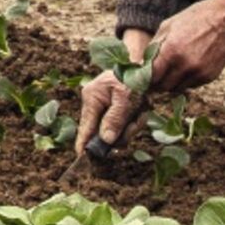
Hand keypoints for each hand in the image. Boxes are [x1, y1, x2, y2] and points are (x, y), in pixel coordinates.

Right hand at [74, 29, 156, 152]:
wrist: (143, 67)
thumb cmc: (133, 79)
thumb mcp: (126, 99)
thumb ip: (115, 119)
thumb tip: (106, 140)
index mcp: (92, 98)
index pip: (85, 127)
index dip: (84, 143)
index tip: (81, 157)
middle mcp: (94, 103)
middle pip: (103, 132)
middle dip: (123, 132)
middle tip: (137, 122)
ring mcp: (103, 106)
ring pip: (115, 130)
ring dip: (131, 125)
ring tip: (141, 112)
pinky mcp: (112, 108)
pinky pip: (122, 124)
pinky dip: (133, 120)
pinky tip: (140, 110)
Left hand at [142, 0, 224, 99]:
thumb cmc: (195, 18)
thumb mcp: (168, 26)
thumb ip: (154, 46)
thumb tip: (142, 63)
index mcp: (171, 51)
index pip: (152, 76)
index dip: (144, 79)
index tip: (141, 79)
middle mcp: (185, 65)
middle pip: (163, 86)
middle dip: (156, 84)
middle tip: (153, 79)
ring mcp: (198, 73)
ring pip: (177, 88)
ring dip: (170, 83)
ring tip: (169, 73)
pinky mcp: (209, 76)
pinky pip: (191, 85)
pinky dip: (185, 80)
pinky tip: (185, 69)